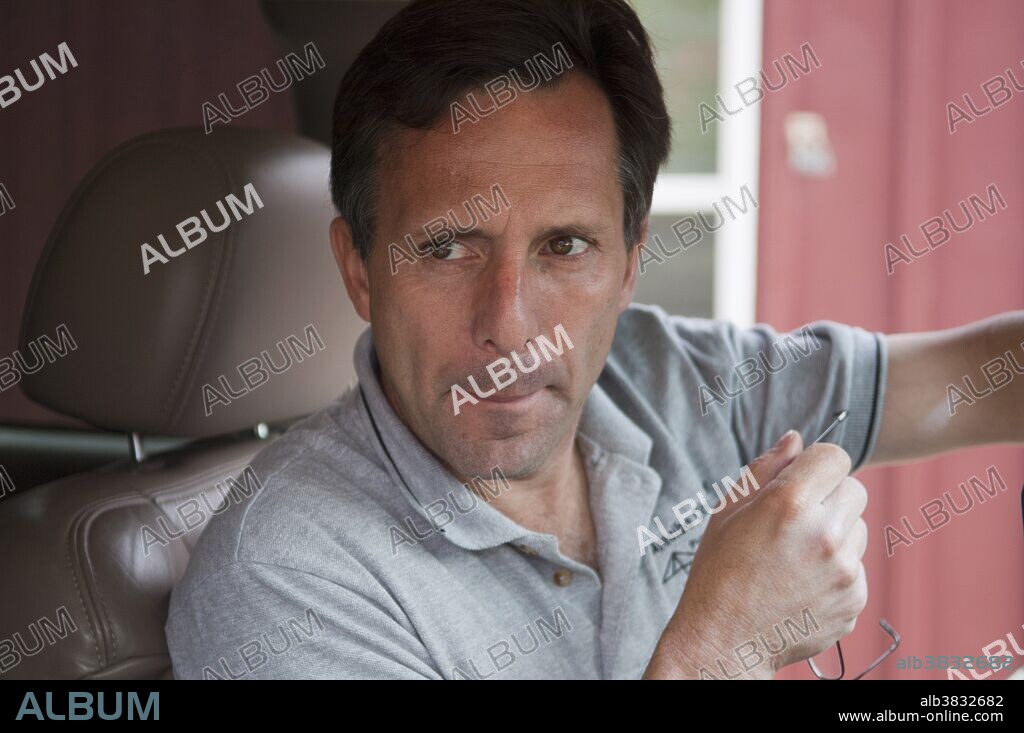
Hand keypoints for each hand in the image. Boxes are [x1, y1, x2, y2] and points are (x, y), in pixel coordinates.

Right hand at [645, 430, 867, 678]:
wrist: (725, 639)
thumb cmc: (718, 569)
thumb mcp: (728, 510)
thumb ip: (765, 468)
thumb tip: (796, 438)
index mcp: (789, 503)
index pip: (834, 456)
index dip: (817, 463)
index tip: (803, 478)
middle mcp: (824, 533)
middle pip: (854, 489)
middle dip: (830, 496)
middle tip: (796, 520)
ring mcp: (844, 570)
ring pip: (858, 529)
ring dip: (836, 533)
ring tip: (795, 557)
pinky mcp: (854, 598)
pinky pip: (856, 567)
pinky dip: (836, 571)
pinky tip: (802, 584)